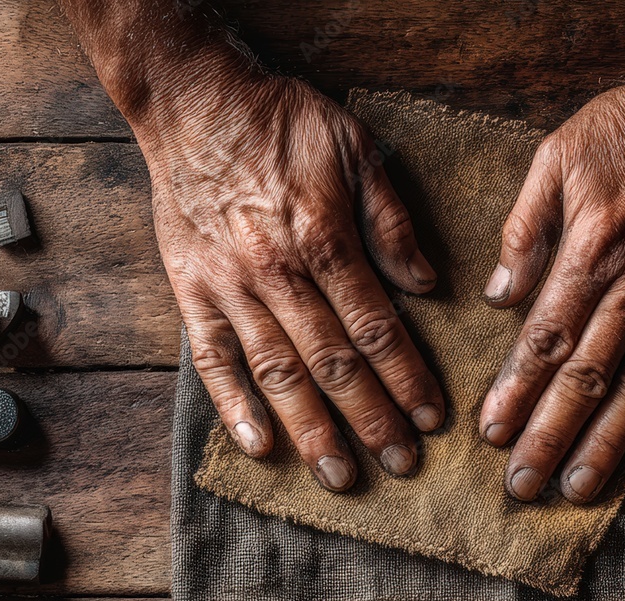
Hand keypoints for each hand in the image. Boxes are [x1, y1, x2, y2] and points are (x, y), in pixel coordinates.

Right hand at [141, 72, 443, 491]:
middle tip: (401, 463)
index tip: (432, 418)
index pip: (376, 327)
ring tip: (339, 476)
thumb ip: (391, 220)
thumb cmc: (282, 123)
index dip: (407, 377)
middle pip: (333, 362)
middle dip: (371, 418)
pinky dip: (234, 405)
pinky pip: (213, 359)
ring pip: (277, 373)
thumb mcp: (355, 149)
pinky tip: (261, 446)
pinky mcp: (192, 292)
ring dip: (311, 429)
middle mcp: (277, 273)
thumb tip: (425, 284)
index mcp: (324, 240)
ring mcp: (230, 288)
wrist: (193, 101)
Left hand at [479, 63, 624, 503]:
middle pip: (587, 379)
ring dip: (608, 442)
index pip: (545, 341)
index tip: (493, 435)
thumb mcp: (557, 159)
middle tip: (524, 487)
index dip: (517, 392)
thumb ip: (523, 230)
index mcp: (591, 255)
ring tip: (580, 488)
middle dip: (551, 437)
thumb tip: (498, 294)